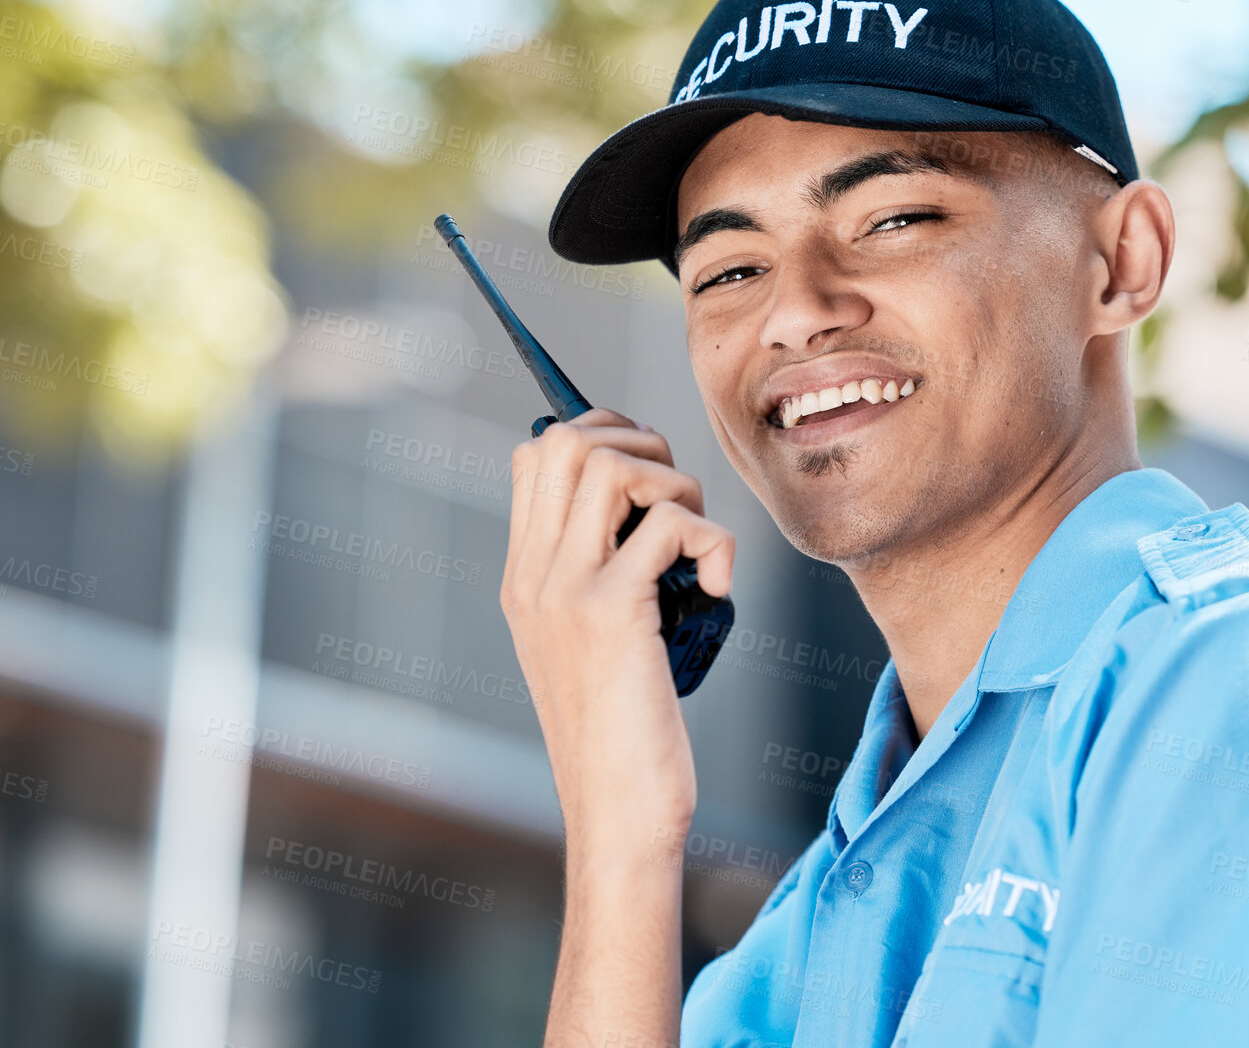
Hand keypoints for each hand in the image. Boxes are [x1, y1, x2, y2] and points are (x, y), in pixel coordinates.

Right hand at [500, 408, 734, 861]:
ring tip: (698, 549)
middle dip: (644, 447)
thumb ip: (603, 579)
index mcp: (524, 578)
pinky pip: (673, 525)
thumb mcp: (597, 646)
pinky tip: (719, 589)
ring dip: (678, 487)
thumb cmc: (625, 736)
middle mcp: (534, 575)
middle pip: (570, 440)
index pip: (538, 453)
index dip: (605, 436)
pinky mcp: (612, 614)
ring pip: (614, 466)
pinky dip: (715, 542)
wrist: (617, 816)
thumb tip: (655, 512)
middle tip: (681, 505)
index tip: (654, 477)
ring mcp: (566, 591)